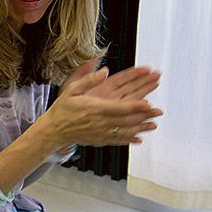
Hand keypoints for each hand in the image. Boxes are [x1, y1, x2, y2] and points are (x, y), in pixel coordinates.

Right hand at [36, 61, 163, 145]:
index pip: (120, 107)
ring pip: (125, 131)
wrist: (54, 130)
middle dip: (144, 116)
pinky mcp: (99, 140)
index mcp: (95, 108)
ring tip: (153, 125)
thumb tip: (103, 70)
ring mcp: (101, 133)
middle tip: (158, 112)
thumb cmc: (62, 110)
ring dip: (141, 128)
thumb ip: (88, 79)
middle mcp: (100, 122)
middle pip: (127, 119)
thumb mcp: (72, 90)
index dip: (136, 106)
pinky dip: (129, 140)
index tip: (148, 103)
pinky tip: (138, 139)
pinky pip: (117, 141)